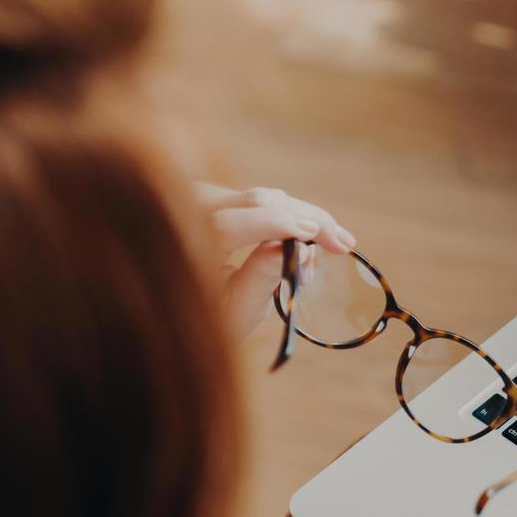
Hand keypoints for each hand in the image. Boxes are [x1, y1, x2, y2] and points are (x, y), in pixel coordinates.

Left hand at [197, 183, 355, 339]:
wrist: (170, 307)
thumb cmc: (203, 319)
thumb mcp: (235, 309)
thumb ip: (262, 277)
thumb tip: (299, 247)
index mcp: (188, 237)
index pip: (243, 220)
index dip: (286, 225)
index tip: (322, 237)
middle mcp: (191, 208)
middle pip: (263, 200)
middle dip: (309, 219)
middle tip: (346, 244)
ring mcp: (203, 198)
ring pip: (266, 198)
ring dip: (305, 219)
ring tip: (333, 249)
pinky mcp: (215, 199)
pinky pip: (259, 201)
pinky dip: (289, 218)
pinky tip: (309, 243)